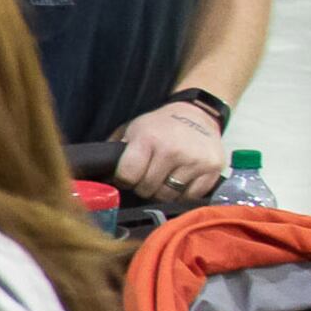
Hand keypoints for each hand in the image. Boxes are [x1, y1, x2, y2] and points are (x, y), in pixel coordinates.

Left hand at [112, 96, 230, 203]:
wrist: (196, 114)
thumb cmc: (160, 125)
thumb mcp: (133, 129)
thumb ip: (117, 149)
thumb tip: (98, 171)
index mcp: (148, 138)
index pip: (127, 176)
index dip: (124, 180)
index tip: (127, 177)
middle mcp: (172, 150)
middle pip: (148, 189)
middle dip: (144, 187)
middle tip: (147, 178)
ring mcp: (195, 160)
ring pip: (169, 195)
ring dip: (163, 192)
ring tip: (164, 179)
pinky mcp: (213, 169)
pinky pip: (191, 196)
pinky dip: (184, 193)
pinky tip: (181, 180)